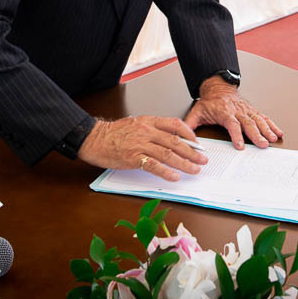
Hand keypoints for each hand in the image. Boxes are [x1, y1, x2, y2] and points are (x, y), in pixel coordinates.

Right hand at [77, 115, 207, 181]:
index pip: (175, 124)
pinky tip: (174, 177)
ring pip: (168, 154)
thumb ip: (152, 129)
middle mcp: (147, 131)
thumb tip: (170, 139)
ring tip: (194, 170)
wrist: (94, 139)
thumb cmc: (113, 133)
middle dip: (192, 152)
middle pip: (175, 142)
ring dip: (184, 163)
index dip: (189, 134)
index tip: (198, 143)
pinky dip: (166, 172)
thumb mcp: (135, 124)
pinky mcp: (133, 158)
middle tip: (202, 159)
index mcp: (148, 121)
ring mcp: (140, 145)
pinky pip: (154, 166)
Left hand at [184, 78, 282, 149]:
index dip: (236, 135)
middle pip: (248, 123)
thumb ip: (189, 125)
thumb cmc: (209, 102)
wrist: (218, 87)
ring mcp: (246, 110)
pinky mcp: (252, 111)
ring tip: (272, 139)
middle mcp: (237, 111)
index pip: (232, 124)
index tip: (240, 146)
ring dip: (266, 130)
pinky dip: (271, 124)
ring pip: (258, 120)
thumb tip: (183, 138)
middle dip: (256, 135)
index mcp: (224, 112)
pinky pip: (263, 117)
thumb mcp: (197, 111)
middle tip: (262, 145)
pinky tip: (277, 131)